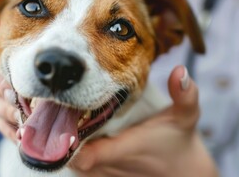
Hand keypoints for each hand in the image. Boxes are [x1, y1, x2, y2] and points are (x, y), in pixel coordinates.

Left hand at [70, 66, 217, 176]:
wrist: (181, 172)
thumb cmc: (177, 141)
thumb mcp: (185, 117)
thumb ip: (185, 95)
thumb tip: (180, 71)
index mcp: (125, 150)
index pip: (86, 156)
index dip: (67, 142)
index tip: (60, 118)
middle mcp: (109, 166)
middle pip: (69, 157)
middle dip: (60, 135)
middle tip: (53, 109)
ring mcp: (103, 175)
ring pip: (70, 162)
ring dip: (63, 142)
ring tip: (58, 117)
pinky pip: (76, 166)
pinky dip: (70, 150)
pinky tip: (70, 133)